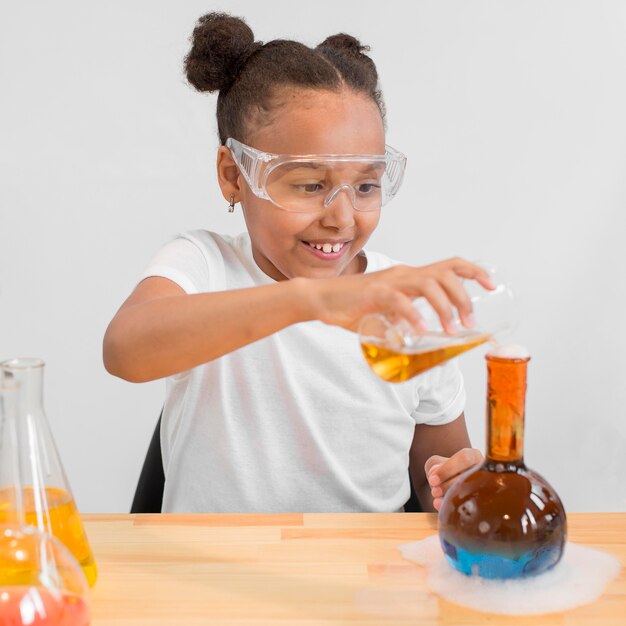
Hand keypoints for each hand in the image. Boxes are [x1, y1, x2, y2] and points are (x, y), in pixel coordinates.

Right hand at [305, 258, 494, 333]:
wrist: (320, 299)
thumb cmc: (351, 306)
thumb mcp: (385, 313)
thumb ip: (401, 321)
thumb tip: (414, 338)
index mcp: (409, 276)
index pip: (449, 265)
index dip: (474, 271)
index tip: (491, 284)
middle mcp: (404, 274)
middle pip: (446, 274)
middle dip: (464, 297)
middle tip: (469, 322)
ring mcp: (390, 282)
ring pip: (429, 284)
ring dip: (445, 307)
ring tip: (450, 329)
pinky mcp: (375, 293)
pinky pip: (400, 301)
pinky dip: (414, 316)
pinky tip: (419, 331)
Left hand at [424, 448, 483, 510]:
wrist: (450, 484)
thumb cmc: (445, 470)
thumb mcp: (437, 462)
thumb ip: (434, 466)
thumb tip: (434, 476)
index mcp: (473, 456)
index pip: (464, 458)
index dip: (447, 469)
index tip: (433, 480)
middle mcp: (482, 471)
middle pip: (467, 477)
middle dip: (448, 486)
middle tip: (434, 492)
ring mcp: (484, 487)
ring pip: (470, 493)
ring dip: (450, 497)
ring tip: (436, 500)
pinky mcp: (482, 502)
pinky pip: (469, 505)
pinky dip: (452, 507)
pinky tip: (440, 507)